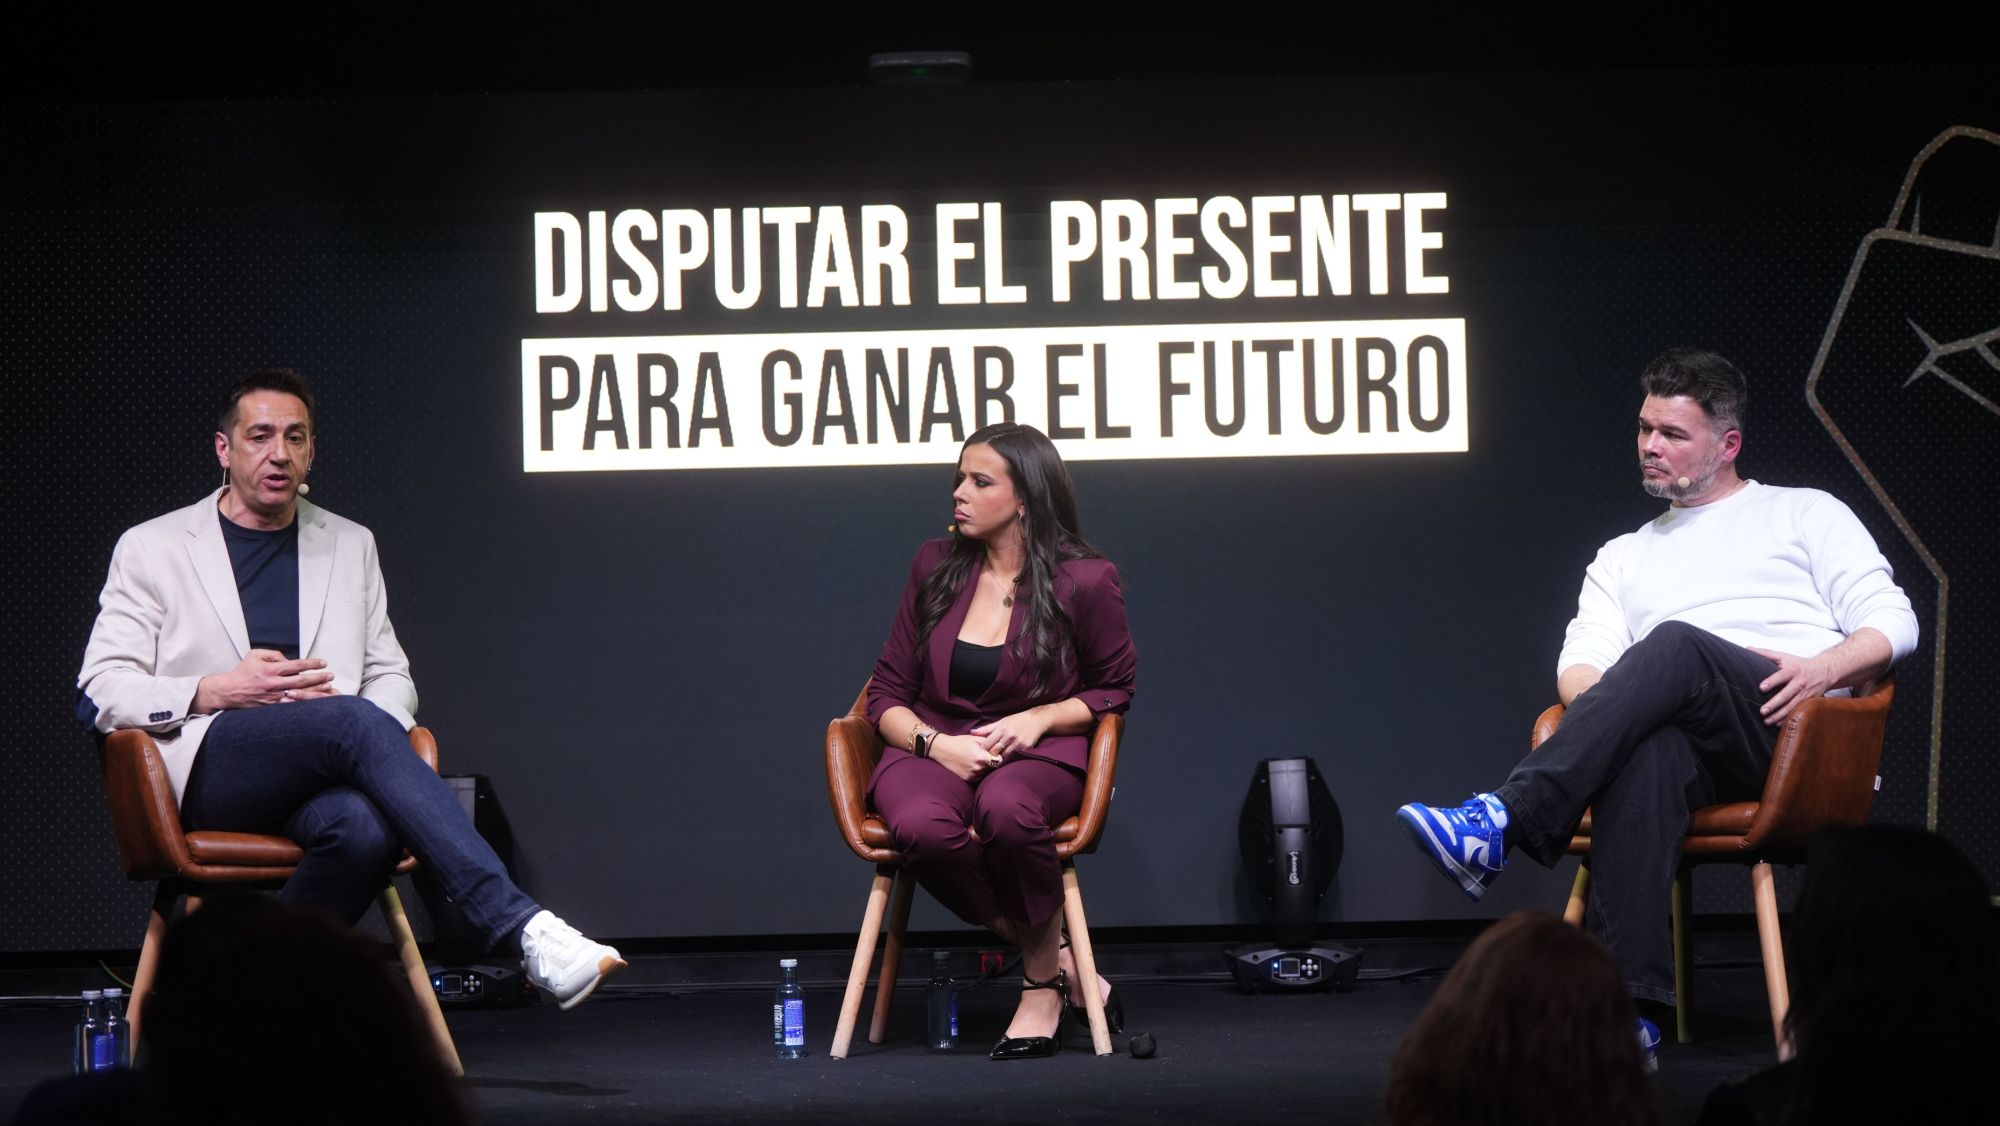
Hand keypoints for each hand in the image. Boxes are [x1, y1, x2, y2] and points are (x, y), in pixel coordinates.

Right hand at [194, 650, 334, 711]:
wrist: (229, 691)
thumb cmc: (243, 671)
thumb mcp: (255, 655)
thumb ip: (274, 654)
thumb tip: (288, 659)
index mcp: (270, 669)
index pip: (296, 665)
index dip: (311, 664)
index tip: (323, 662)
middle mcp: (273, 684)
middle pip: (301, 681)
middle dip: (318, 678)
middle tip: (331, 675)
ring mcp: (273, 697)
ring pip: (299, 695)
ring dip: (315, 692)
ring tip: (328, 688)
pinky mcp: (272, 707)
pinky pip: (291, 706)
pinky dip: (304, 704)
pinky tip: (315, 703)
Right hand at [928, 733, 1004, 782]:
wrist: (943, 750)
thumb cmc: (959, 742)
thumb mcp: (975, 739)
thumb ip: (989, 743)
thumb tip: (1000, 746)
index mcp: (981, 757)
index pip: (999, 760)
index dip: (998, 756)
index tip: (995, 752)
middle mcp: (978, 768)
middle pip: (993, 767)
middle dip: (992, 761)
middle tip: (986, 755)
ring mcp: (972, 775)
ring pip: (986, 772)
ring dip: (985, 767)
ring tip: (978, 760)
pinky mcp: (967, 779)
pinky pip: (979, 777)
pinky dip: (979, 772)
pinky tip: (973, 764)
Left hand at [971, 708, 1051, 757]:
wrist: (1036, 720)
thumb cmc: (1017, 720)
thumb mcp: (1001, 722)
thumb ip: (987, 728)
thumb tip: (972, 732)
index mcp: (1001, 729)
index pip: (987, 743)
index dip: (982, 749)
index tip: (979, 753)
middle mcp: (1009, 736)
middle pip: (994, 751)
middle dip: (990, 755)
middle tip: (986, 759)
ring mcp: (1018, 743)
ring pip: (1004, 756)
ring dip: (1000, 758)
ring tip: (996, 761)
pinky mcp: (1025, 748)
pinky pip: (1014, 757)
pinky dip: (1010, 758)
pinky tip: (1007, 759)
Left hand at [1749, 647, 1838, 725]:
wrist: (1825, 670)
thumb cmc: (1799, 664)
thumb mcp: (1784, 656)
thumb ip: (1766, 653)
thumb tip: (1747, 648)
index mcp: (1793, 670)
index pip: (1781, 676)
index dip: (1772, 681)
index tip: (1761, 688)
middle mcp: (1800, 682)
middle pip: (1787, 695)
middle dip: (1774, 704)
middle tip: (1762, 711)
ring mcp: (1806, 693)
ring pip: (1793, 706)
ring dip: (1780, 715)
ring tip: (1767, 721)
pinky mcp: (1810, 702)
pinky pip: (1799, 712)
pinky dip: (1789, 719)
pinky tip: (1778, 724)